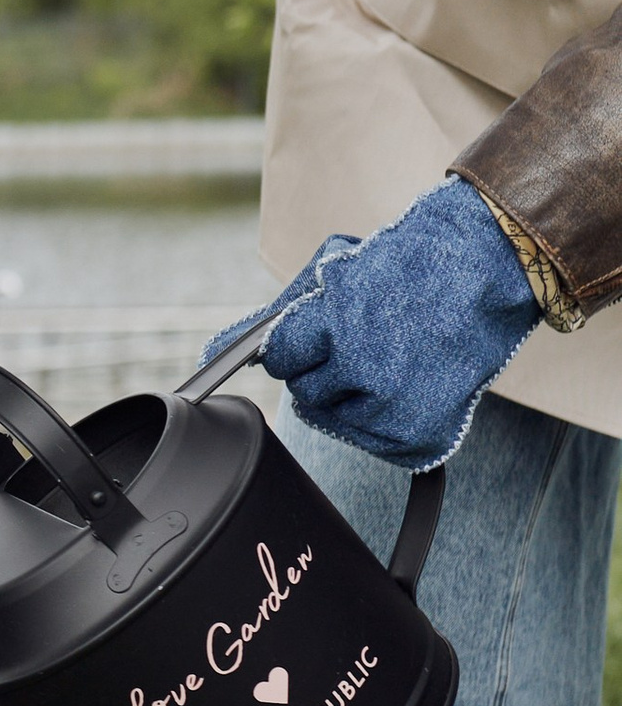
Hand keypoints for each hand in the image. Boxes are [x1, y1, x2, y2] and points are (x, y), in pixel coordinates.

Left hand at [208, 177, 538, 470]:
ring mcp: (393, 410)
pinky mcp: (418, 438)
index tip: (315, 334)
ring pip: (336, 420)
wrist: (492, 265)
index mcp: (336, 324)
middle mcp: (363, 372)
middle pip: (307, 394)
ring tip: (395, 357)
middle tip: (369, 338)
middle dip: (327, 368)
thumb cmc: (408, 263)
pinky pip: (372, 442)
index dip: (297, 343)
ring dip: (354, 396)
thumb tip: (213, 352)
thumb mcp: (333, 270)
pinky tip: (410, 384)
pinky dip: (384, 418)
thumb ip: (277, 317)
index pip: (278, 356)